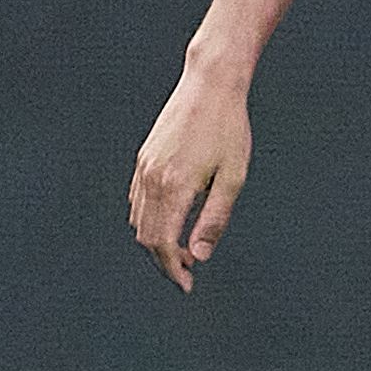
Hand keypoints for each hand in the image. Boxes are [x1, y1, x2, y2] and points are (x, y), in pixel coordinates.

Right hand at [129, 62, 251, 291]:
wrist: (210, 85)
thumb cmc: (229, 129)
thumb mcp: (233, 177)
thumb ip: (215, 219)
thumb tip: (199, 256)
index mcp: (174, 187)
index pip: (163, 244)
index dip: (173, 270)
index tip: (188, 285)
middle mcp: (151, 179)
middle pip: (146, 237)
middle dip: (164, 262)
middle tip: (187, 275)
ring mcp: (143, 168)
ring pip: (139, 221)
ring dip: (155, 243)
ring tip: (182, 253)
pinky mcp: (143, 159)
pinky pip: (137, 201)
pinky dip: (148, 221)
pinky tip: (169, 225)